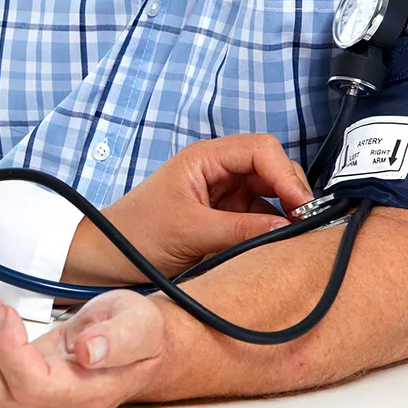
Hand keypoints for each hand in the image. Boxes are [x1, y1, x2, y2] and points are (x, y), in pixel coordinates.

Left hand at [0, 290, 163, 407]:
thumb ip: (120, 338)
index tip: (7, 312)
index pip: (29, 387)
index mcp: (81, 394)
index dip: (7, 349)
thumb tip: (90, 352)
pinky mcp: (10, 385)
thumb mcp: (139, 325)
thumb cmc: (136, 335)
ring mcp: (27, 399)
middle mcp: (50, 405)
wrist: (131, 342)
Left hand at [64, 134, 312, 284]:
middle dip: (291, 192)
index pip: (261, 149)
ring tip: (294, 238)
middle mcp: (217, 171)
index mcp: (205, 158)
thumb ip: (240, 230)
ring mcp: (221, 195)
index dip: (286, 174)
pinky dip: (270, 230)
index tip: (301, 205)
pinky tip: (276, 245)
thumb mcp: (189, 232)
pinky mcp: (222, 219)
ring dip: (283, 213)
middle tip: (304, 225)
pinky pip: (257, 219)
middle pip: (271, 169)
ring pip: (269, 196)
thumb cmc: (134, 234)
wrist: (104, 258)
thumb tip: (286, 229)